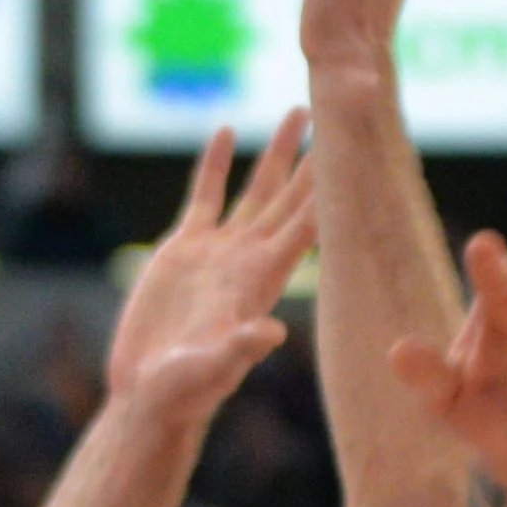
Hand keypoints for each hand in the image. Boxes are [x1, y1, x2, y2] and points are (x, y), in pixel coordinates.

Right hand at [102, 116, 318, 427]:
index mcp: (263, 280)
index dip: (332, 189)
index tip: (358, 151)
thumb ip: (239, 348)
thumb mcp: (212, 369)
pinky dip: (216, 164)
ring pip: (258, 188)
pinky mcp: (185, 250)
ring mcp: (219, 252)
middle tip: (344, 112)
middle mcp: (249, 259)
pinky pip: (205, 196)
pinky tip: (227, 130)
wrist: (149, 394)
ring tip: (300, 112)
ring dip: (278, 151)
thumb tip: (270, 333)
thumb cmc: (184, 391)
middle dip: (318, 157)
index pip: (308, 224)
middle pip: (294, 196)